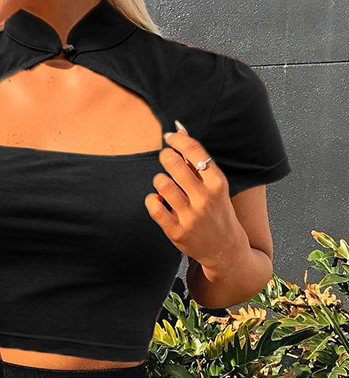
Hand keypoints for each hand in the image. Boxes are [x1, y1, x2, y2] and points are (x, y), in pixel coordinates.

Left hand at [143, 121, 245, 271]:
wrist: (226, 249)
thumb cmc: (217, 210)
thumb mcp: (214, 185)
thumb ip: (196, 160)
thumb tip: (178, 128)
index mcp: (218, 184)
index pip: (195, 151)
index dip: (178, 139)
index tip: (169, 137)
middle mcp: (206, 199)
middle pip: (174, 164)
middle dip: (166, 156)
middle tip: (165, 159)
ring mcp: (191, 216)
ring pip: (162, 183)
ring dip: (159, 180)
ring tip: (164, 184)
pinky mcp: (177, 231)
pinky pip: (154, 206)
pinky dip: (152, 200)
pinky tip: (159, 200)